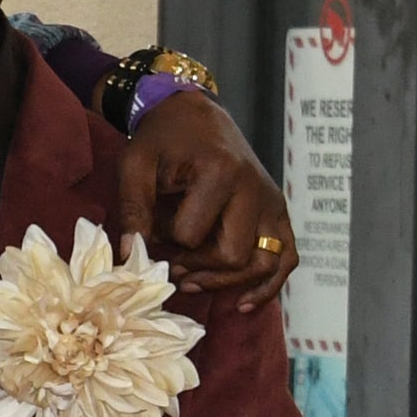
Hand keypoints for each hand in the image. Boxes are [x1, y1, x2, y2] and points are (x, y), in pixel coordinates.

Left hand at [117, 87, 297, 311]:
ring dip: (229, 282)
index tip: (153, 232)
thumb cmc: (161, 138)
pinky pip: (287, 257)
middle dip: (198, 267)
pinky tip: (244, 303)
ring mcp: (272, 202)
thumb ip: (132, 209)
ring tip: (193, 284)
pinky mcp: (278, 211)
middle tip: (172, 265)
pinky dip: (269, 285)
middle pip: (233, 255)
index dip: (167, 243)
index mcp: (220, 173)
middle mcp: (254, 189)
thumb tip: (130, 255)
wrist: (194, 112)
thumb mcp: (135, 166)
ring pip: (264, 263)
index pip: (192, 235)